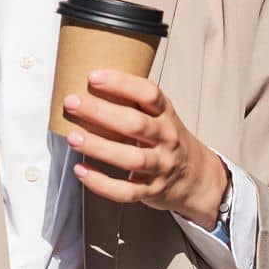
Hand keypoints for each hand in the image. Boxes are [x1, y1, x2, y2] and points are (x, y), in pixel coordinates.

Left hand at [61, 68, 228, 228]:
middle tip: (72, 102)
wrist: (196, 178)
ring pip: (132, 159)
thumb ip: (134, 103)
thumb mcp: (160, 116)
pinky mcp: (151, 191)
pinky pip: (126, 191)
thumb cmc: (166, 139)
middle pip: (135, 125)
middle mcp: (166, 139)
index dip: (122, 84)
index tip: (93, 77)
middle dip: (101, 113)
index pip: (149, 95)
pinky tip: (81, 170)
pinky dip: (102, 183)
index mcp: (166, 115)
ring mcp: (161, 167)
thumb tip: (89, 84)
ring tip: (73, 137)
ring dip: (99, 147)